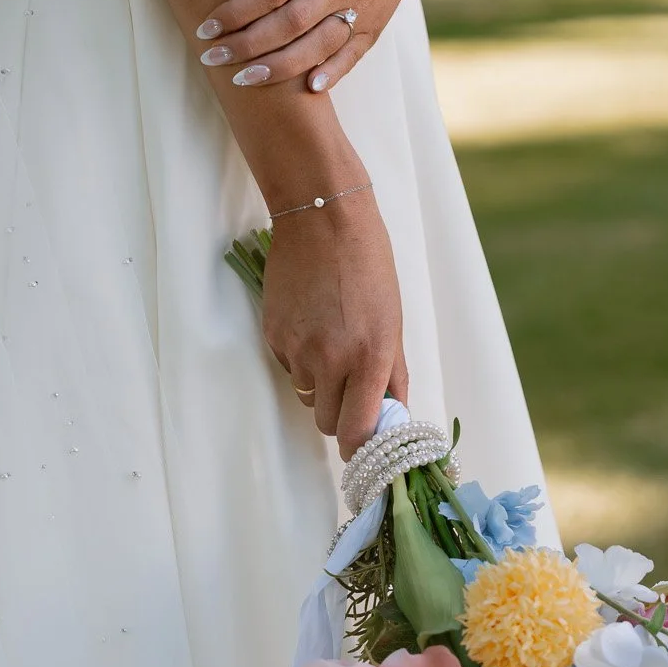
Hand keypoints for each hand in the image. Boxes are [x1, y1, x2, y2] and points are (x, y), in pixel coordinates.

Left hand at [193, 0, 431, 93]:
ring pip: (318, 46)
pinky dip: (331, 73)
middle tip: (213, 58)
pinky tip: (306, 89)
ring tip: (244, 80)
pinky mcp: (374, 26)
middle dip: (248, 45)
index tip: (207, 27)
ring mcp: (362, 9)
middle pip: (290, 23)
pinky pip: (352, 55)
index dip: (237, 11)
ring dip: (280, 67)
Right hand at [260, 188, 408, 457]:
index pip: (358, 432)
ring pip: (308, 395)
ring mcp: (298, 350)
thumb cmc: (369, 266)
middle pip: (327, 422)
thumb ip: (393, 374)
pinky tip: (311, 325)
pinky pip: (289, 367)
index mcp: (370, 358)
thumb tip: (394, 413)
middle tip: (350, 390)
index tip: (360, 447)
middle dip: (340, 414)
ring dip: (320, 384)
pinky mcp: (273, 336)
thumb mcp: (394, 322)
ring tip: (331, 343)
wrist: (323, 220)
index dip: (358, 447)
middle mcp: (331, 361)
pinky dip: (300, 359)